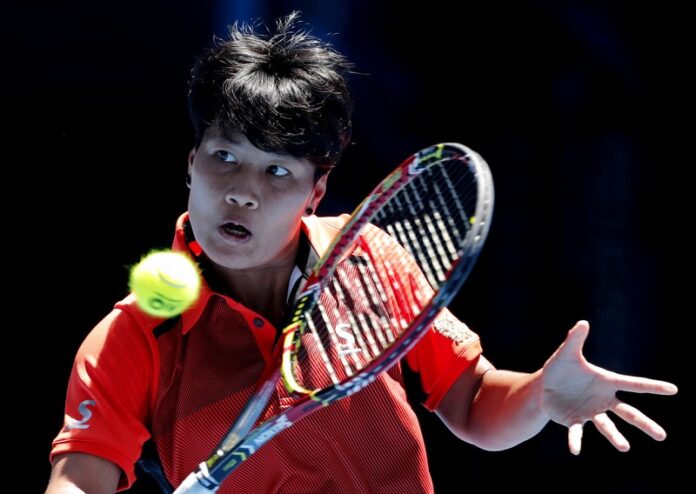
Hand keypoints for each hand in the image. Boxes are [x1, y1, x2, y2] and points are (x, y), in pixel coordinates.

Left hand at [540, 320, 677, 454]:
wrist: (544, 386)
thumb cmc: (560, 368)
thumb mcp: (566, 353)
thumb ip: (575, 339)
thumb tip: (583, 322)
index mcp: (606, 382)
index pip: (633, 384)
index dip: (653, 387)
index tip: (673, 390)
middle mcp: (603, 400)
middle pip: (628, 412)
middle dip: (644, 423)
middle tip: (662, 436)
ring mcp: (590, 412)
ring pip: (607, 425)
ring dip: (615, 437)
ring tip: (625, 448)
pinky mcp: (574, 421)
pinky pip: (577, 432)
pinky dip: (576, 441)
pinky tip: (575, 451)